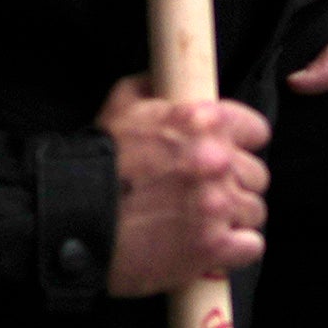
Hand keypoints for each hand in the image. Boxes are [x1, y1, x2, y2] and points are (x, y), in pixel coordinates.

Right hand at [96, 79, 269, 292]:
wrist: (71, 218)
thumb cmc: (93, 163)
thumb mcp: (121, 105)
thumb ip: (153, 86)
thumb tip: (168, 77)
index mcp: (203, 121)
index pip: (256, 130)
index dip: (241, 146)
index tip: (227, 158)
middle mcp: (217, 160)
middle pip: (256, 174)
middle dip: (235, 185)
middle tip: (205, 196)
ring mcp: (217, 204)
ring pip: (255, 211)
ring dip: (233, 218)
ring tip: (202, 224)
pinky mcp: (213, 246)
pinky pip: (250, 246)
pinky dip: (234, 250)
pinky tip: (210, 247)